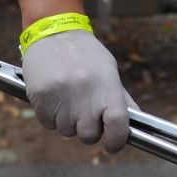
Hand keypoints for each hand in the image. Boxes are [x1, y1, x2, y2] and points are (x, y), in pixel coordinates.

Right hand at [22, 29, 133, 152]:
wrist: (53, 31)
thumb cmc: (85, 54)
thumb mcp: (108, 70)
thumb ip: (120, 99)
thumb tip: (136, 125)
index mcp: (106, 85)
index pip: (118, 123)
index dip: (117, 140)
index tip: (113, 144)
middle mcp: (84, 92)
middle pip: (88, 135)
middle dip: (88, 130)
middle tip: (85, 113)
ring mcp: (60, 96)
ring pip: (66, 131)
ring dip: (68, 121)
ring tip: (68, 97)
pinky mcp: (39, 97)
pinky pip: (48, 123)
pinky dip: (52, 116)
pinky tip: (54, 96)